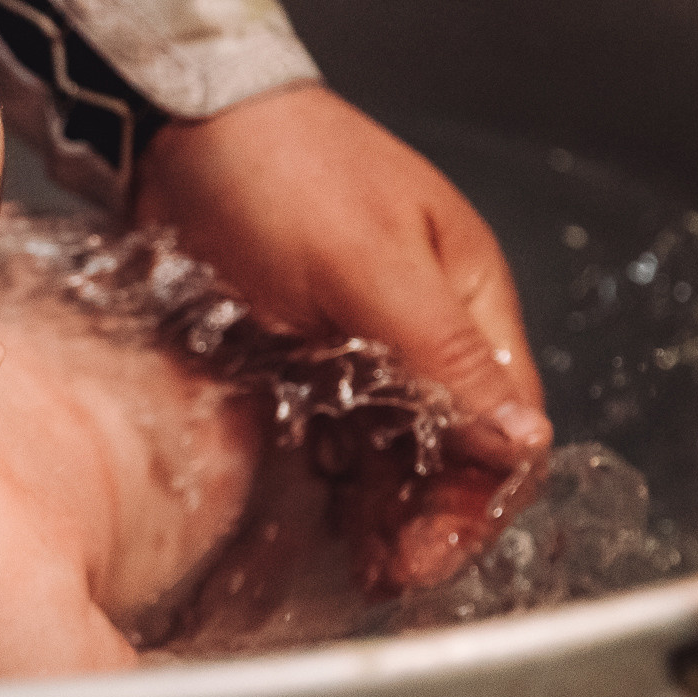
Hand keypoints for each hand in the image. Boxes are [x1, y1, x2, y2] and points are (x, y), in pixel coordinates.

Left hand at [134, 83, 551, 589]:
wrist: (175, 122)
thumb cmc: (279, 171)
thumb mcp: (366, 267)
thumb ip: (441, 357)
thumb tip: (522, 441)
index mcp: (466, 298)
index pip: (505, 423)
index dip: (477, 499)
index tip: (425, 554)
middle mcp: (427, 324)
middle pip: (455, 448)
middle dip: (430, 517)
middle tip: (383, 574)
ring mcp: (365, 339)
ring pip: (397, 449)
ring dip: (384, 508)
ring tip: (354, 563)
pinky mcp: (305, 349)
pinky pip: (339, 430)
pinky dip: (337, 475)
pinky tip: (320, 513)